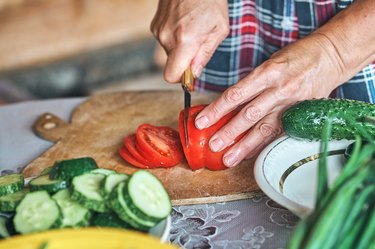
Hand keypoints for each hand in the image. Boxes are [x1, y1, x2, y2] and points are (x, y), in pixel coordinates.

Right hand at [150, 0, 228, 81]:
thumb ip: (205, 55)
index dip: (181, 79)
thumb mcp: (219, 29)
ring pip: (169, 52)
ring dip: (181, 47)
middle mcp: (167, 37)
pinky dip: (174, 37)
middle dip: (185, 60)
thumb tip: (194, 75)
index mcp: (185, 40)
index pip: (171, 76)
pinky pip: (165, 41)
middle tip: (199, 42)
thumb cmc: (211, 1)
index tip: (191, 74)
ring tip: (192, 28)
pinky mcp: (154, 25)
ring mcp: (158, 30)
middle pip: (172, 64)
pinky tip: (183, 23)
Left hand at [194, 34, 345, 166]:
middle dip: (228, 132)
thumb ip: (252, 83)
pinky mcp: (301, 114)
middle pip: (249, 114)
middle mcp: (279, 88)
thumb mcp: (270, 63)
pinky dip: (263, 144)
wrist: (331, 56)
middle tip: (213, 145)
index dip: (217, 109)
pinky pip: (279, 132)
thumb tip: (230, 104)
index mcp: (267, 72)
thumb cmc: (296, 56)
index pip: (236, 94)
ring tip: (228, 158)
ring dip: (244, 145)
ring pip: (264, 128)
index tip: (201, 121)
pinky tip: (250, 154)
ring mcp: (292, 103)